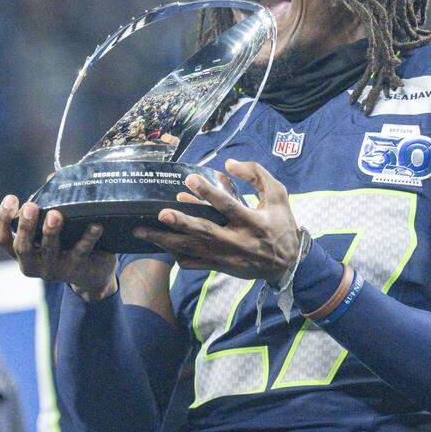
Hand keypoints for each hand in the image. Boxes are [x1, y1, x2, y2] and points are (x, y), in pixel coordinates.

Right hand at [0, 195, 116, 300]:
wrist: (92, 273)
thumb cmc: (64, 241)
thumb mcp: (51, 225)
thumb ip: (47, 203)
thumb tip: (53, 178)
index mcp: (21, 250)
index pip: (1, 238)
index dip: (2, 219)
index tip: (12, 197)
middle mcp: (32, 263)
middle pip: (22, 247)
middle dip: (26, 226)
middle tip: (31, 206)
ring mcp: (54, 269)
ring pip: (49, 251)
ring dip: (51, 232)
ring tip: (55, 214)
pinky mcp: (77, 269)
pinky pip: (81, 252)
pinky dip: (88, 238)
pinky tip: (95, 225)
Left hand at [132, 159, 299, 284]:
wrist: (288, 265)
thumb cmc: (281, 225)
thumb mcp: (278, 196)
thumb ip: (257, 175)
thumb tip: (228, 163)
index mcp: (253, 222)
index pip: (229, 206)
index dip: (209, 193)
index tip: (190, 179)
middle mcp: (237, 241)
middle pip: (206, 232)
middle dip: (182, 222)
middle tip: (161, 213)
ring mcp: (226, 257)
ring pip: (193, 250)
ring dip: (166, 241)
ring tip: (142, 230)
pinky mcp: (220, 268)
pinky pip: (193, 263)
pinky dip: (175, 255)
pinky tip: (159, 245)